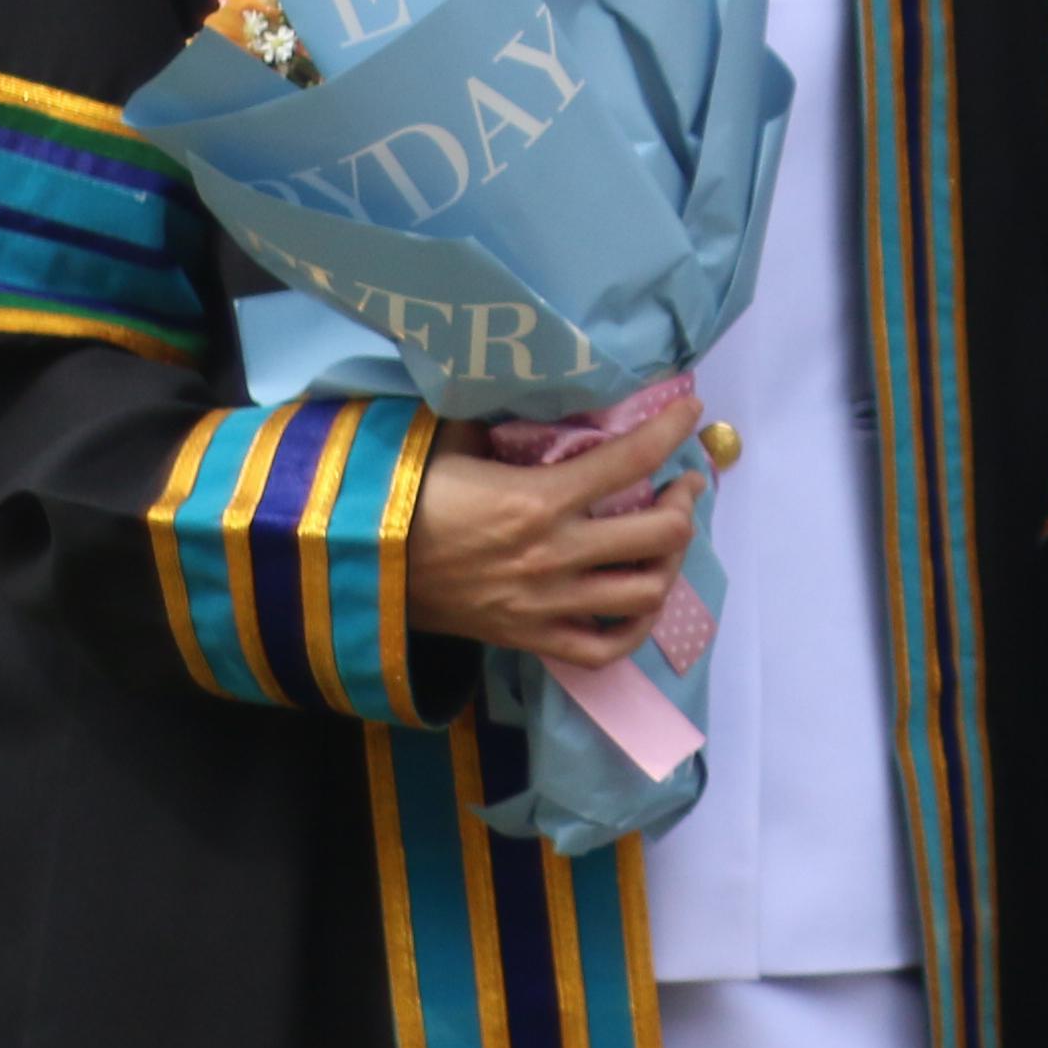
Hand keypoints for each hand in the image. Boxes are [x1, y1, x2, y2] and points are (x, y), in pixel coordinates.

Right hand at [400, 388, 700, 666]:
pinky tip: (639, 602)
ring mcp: (547, 604)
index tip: (689, 416)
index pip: (631, 459)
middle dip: (684, 504)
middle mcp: (554, 554)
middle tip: (681, 487)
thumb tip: (537, 399)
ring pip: (646, 593)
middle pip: (660, 535)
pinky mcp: (532, 639)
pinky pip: (606, 649)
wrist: (358, 570)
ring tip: (664, 541)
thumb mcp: (452, 442)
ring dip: (669, 563)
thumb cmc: (403, 497)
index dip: (671, 431)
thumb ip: (503, 424)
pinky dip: (636, 629)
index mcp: (538, 498)